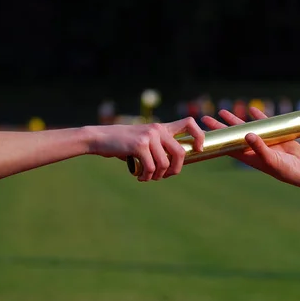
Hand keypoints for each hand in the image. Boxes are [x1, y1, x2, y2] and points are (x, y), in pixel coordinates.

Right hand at [89, 117, 204, 181]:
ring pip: (164, 164)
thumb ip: (158, 147)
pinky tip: (140, 177)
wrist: (100, 138)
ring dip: (157, 176)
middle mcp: (158, 129)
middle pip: (181, 152)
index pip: (189, 123)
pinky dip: (146, 176)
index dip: (199, 136)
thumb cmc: (122, 143)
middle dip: (175, 170)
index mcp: (162, 127)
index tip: (198, 150)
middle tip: (165, 176)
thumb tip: (173, 164)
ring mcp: (149, 136)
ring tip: (148, 177)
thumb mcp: (143, 140)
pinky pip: (151, 167)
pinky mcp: (140, 145)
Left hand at [201, 107, 299, 189]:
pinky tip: (250, 108)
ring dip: (235, 120)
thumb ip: (259, 147)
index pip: (228, 146)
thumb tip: (247, 134)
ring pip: (245, 127)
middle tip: (205, 118)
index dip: (217, 139)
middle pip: (232, 135)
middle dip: (220, 127)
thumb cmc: (286, 169)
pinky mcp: (275, 134)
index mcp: (249, 156)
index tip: (204, 132)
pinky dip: (258, 115)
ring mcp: (263, 140)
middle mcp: (253, 148)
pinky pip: (264, 122)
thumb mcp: (271, 160)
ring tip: (222, 111)